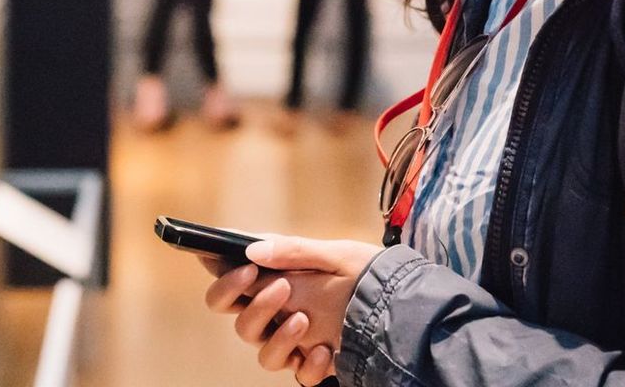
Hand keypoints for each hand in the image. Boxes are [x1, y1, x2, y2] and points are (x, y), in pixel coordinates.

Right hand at [200, 236, 381, 385]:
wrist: (400, 302)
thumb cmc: (363, 272)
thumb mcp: (333, 254)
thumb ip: (294, 250)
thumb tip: (253, 250)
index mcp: (274, 281)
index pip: (229, 286)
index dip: (224, 281)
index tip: (244, 269)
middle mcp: (277, 314)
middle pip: (239, 323)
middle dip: (254, 306)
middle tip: (282, 287)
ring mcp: (294, 341)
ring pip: (262, 353)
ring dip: (278, 337)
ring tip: (304, 319)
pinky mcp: (313, 362)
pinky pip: (299, 374)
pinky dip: (309, 365)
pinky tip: (325, 348)